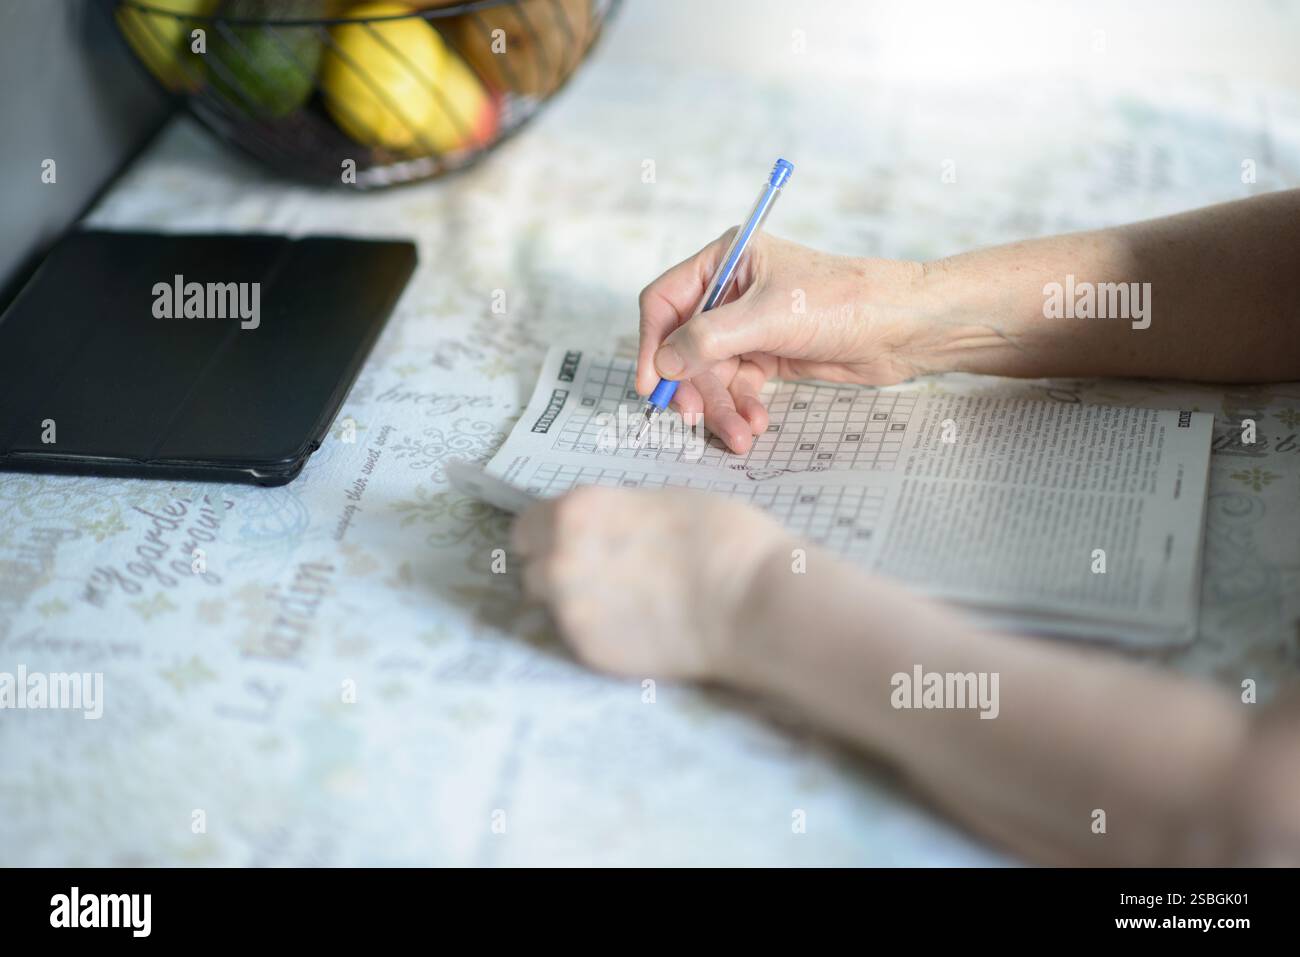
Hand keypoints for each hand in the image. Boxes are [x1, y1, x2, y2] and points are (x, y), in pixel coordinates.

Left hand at [511, 486, 792, 679]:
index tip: (571, 542)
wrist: (750, 603)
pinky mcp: (591, 653)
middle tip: (602, 574)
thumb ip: (614, 516)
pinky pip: (582, 637)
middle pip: (534, 570)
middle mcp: (559, 562)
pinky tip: (641, 626)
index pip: (528, 527)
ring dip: (578, 603)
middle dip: (559, 570)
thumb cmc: (720, 536)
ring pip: (555, 607)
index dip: (550, 534)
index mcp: (574, 513)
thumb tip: (602, 531)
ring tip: (626, 602)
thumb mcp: (659, 501)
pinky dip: (603, 632)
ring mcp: (572, 613)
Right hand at [636, 233, 934, 452]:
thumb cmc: (844, 301)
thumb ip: (709, 338)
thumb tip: (663, 363)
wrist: (903, 327)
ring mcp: (749, 325)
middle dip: (692, 386)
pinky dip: (741, 409)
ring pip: (711, 374)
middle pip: (685, 346)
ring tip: (739, 435)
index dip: (653, 343)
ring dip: (720, 407)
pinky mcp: (768, 354)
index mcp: (726, 259)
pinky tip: (755, 424)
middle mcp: (731, 290)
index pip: (665, 301)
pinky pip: (737, 387)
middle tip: (694, 418)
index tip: (651, 384)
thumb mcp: (768, 316)